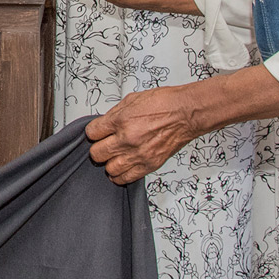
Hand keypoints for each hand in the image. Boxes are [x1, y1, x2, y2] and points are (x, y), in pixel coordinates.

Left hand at [83, 88, 202, 184]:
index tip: (97, 132)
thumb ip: (115, 114)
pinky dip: (121, 175)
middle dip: (98, 148)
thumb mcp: (132, 100)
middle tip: (104, 144)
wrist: (187, 113)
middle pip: (97, 153)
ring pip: (110, 168)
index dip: (93, 132)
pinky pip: (127, 178)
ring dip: (109, 162)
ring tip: (114, 156)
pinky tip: (122, 167)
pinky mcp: (149, 164)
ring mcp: (138, 154)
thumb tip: (105, 124)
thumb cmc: (165, 103)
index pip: (92, 133)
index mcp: (121, 120)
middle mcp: (128, 139)